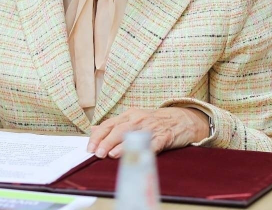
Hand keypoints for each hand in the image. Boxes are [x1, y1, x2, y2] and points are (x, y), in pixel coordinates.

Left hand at [87, 107, 209, 158]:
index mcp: (129, 115)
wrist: (181, 119)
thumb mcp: (132, 119)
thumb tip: (94, 130)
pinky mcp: (163, 136)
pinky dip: (144, 150)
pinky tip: (136, 155)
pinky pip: (153, 144)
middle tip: (98, 153)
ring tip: (111, 155)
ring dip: (121, 146)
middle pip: (119, 129)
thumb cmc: (154, 121)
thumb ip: (113, 125)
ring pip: (133, 136)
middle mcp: (138, 119)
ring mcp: (151, 127)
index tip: (90, 148)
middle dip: (106, 142)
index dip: (98, 136)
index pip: (109, 124)